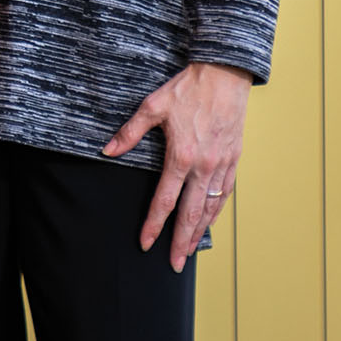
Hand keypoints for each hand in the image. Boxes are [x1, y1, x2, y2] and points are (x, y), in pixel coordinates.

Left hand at [102, 62, 252, 271]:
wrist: (224, 75)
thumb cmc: (187, 88)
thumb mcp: (152, 106)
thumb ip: (130, 132)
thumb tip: (107, 151)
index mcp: (181, 156)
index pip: (164, 201)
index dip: (153, 225)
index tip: (145, 243)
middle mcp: (203, 167)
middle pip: (190, 215)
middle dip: (180, 243)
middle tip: (173, 265)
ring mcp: (221, 166)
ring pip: (209, 208)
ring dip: (199, 232)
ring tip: (189, 251)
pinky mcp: (233, 160)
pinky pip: (224, 194)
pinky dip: (216, 212)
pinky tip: (209, 221)